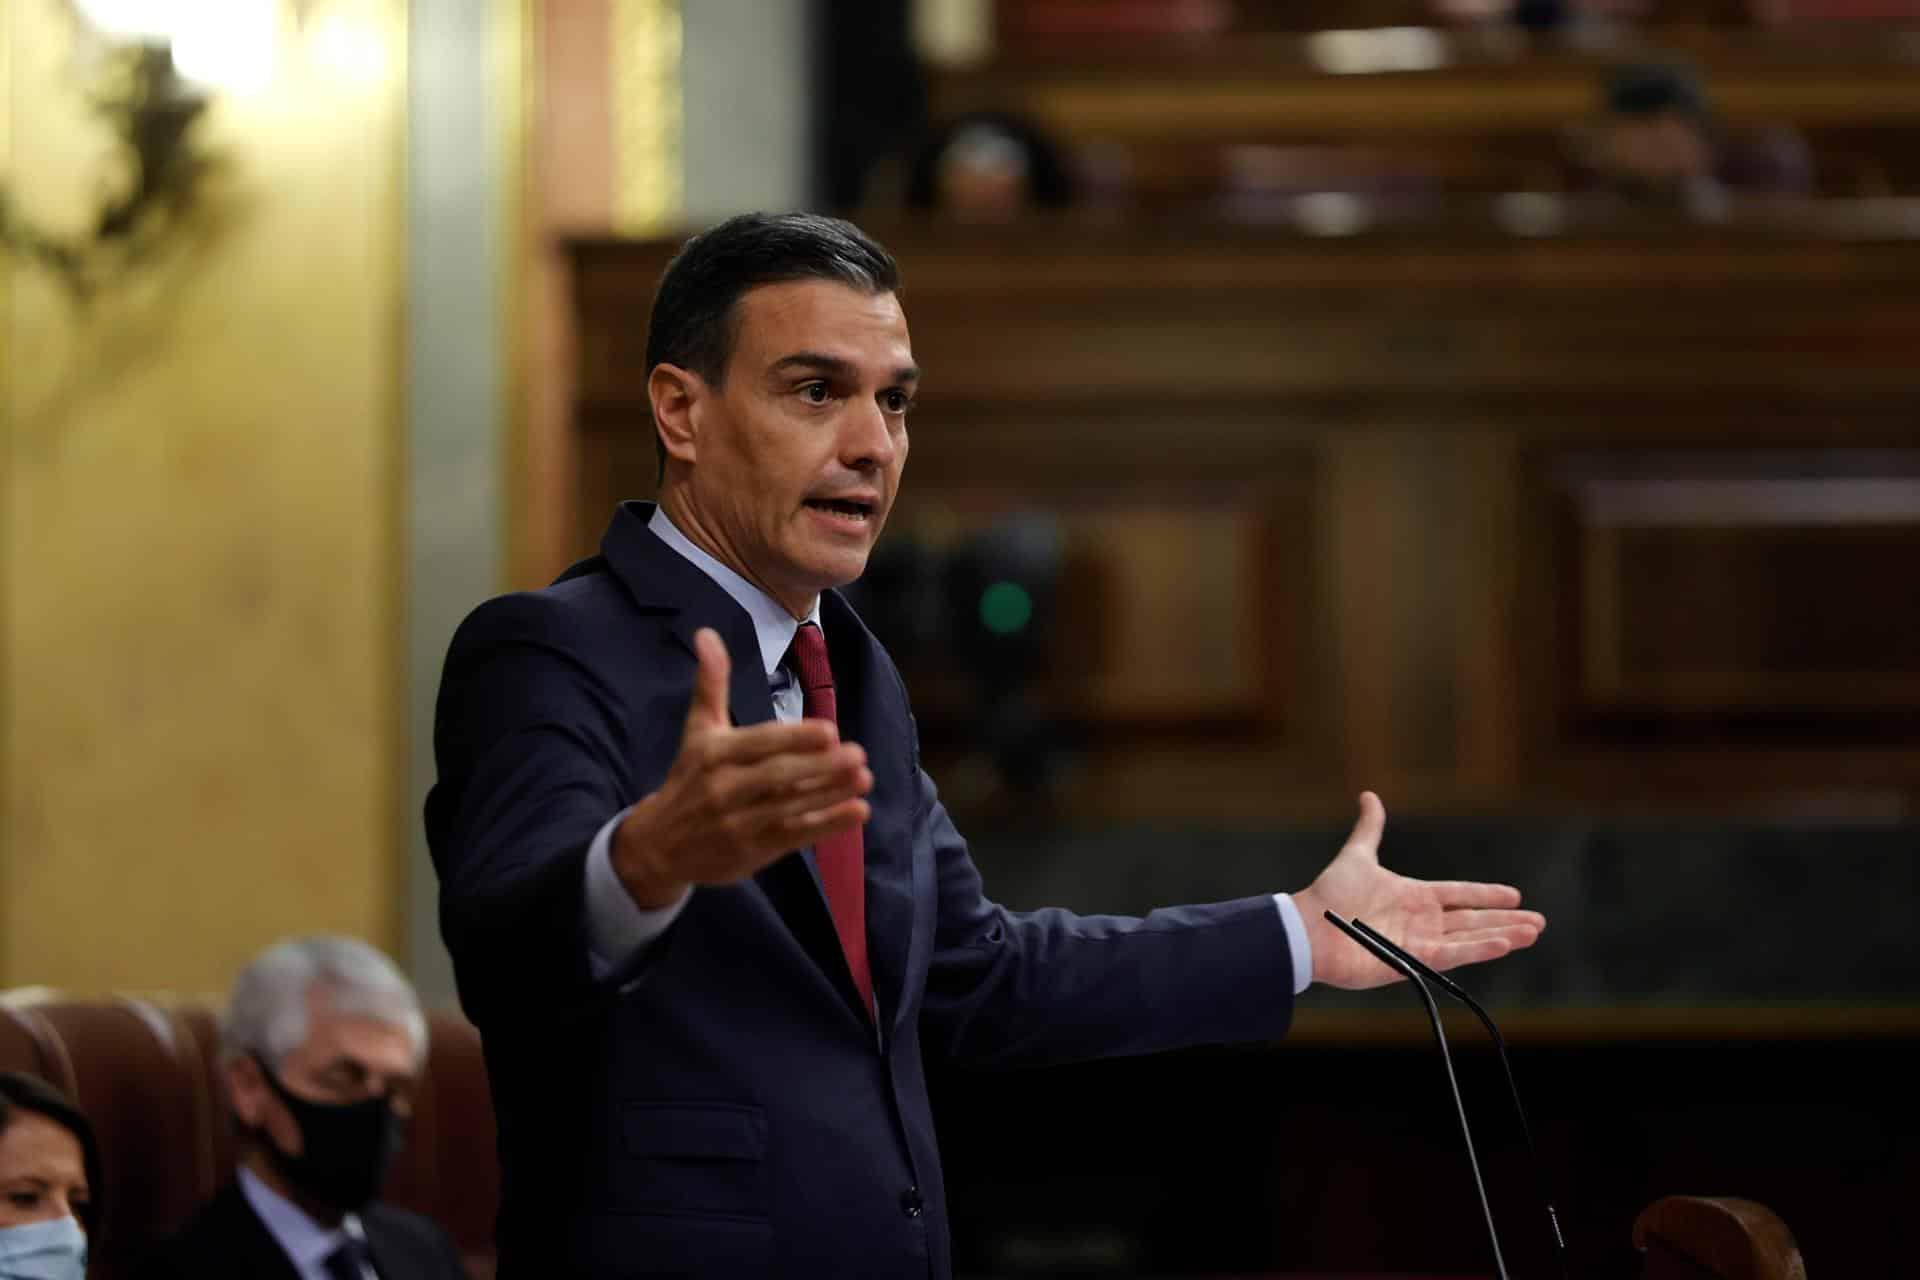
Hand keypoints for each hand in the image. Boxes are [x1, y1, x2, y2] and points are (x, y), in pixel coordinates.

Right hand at [612, 628, 872, 907]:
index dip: (794, 740)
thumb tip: (707, 633)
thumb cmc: (689, 778)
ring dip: (830, 795)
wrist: (658, 845)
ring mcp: (737, 824)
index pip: (759, 744)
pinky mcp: (751, 852)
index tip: (830, 731)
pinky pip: (793, 837)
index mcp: (712, 753)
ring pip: (790, 808)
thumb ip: (711, 684)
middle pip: (777, 777)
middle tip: (858, 753)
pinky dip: (826, 826)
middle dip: (820, 767)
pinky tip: (857, 811)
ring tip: (865, 779)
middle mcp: (723, 789)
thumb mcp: (697, 729)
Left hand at [1291, 792, 1544, 989]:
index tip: (1514, 895)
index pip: (1459, 894)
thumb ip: (1370, 828)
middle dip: (1505, 920)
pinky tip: (1504, 943)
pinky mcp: (1413, 960)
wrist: (1310, 928)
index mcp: (1413, 896)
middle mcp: (1421, 920)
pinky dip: (1479, 949)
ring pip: (1470, 938)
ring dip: (1502, 935)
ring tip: (1532, 933)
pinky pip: (1453, 955)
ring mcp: (1419, 942)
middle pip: (1472, 920)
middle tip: (1538, 922)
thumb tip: (1369, 795)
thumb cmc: (1330, 894)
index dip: (1486, 895)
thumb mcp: (1357, 855)